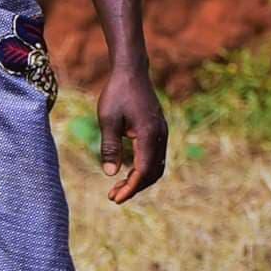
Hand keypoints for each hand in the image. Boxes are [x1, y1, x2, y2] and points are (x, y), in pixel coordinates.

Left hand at [96, 67, 168, 204]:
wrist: (131, 71)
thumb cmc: (117, 93)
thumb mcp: (108, 120)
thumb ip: (110, 147)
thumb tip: (110, 174)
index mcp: (149, 134)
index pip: (143, 171)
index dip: (130, 188)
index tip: (114, 199)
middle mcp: (160, 136)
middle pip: (153, 173)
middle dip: (135, 187)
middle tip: (113, 195)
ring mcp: (162, 133)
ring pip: (156, 166)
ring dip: (139, 179)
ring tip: (118, 187)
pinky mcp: (159, 130)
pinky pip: (156, 156)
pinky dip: (143, 168)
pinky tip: (127, 170)